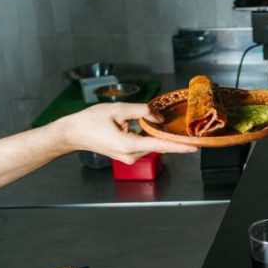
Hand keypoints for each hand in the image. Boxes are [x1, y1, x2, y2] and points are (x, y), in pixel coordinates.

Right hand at [56, 103, 198, 163]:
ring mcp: (129, 157)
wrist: (73, 133)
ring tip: (174, 128)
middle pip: (159, 145)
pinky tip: (157, 129)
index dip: (179, 146)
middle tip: (193, 134)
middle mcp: (131, 155)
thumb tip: (159, 117)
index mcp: (129, 144)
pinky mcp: (127, 155)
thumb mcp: (117, 109)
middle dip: (174, 139)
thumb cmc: (90, 121)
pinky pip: (145, 145)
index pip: (160, 145)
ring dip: (162, 136)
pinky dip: (152, 138)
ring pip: (152, 145)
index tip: (195, 147)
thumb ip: (141, 111)